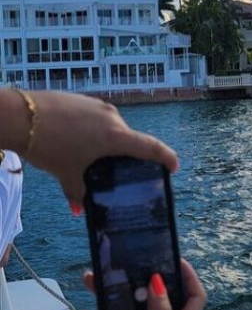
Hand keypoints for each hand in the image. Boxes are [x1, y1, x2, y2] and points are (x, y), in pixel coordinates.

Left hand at [23, 91, 178, 204]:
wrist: (19, 115)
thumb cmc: (48, 146)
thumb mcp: (66, 173)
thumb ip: (78, 193)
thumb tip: (78, 209)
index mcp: (115, 137)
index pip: (151, 147)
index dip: (166, 157)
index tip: (173, 167)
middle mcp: (113, 118)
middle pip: (130, 139)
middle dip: (127, 154)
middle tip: (117, 168)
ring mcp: (99, 106)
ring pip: (113, 128)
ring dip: (108, 142)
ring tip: (90, 154)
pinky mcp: (85, 100)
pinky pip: (99, 118)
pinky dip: (95, 130)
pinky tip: (77, 140)